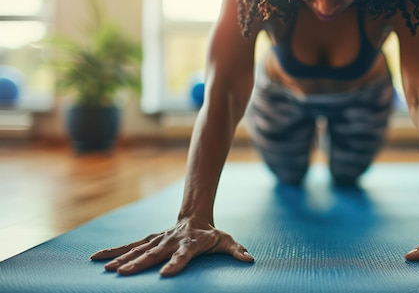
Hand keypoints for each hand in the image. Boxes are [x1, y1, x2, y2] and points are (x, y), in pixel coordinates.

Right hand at [90, 218, 253, 275]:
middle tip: (124, 273)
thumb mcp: (226, 241)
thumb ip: (236, 250)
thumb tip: (249, 259)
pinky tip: (97, 260)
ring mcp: (157, 240)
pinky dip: (113, 252)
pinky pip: (129, 246)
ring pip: (137, 249)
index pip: (183, 255)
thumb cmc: (210, 235)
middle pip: (154, 253)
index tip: (167, 274)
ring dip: (121, 259)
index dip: (176, 263)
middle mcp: (170, 242)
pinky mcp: (148, 240)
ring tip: (106, 270)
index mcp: (189, 244)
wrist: (194, 217)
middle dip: (139, 263)